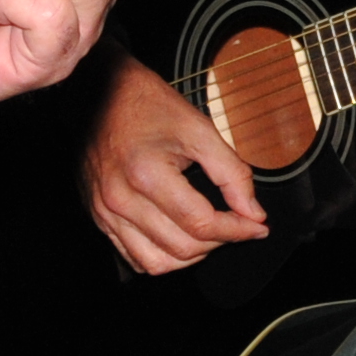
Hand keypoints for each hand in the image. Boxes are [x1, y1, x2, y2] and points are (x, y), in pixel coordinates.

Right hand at [86, 56, 266, 274]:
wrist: (101, 92)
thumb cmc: (148, 106)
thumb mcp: (199, 129)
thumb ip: (231, 173)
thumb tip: (253, 213)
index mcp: (146, 174)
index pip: (201, 223)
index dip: (237, 230)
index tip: (256, 225)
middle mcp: (120, 198)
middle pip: (181, 247)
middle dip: (219, 242)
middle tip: (237, 225)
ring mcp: (105, 211)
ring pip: (156, 263)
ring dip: (191, 256)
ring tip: (208, 235)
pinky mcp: (98, 215)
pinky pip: (133, 257)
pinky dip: (162, 257)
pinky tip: (179, 237)